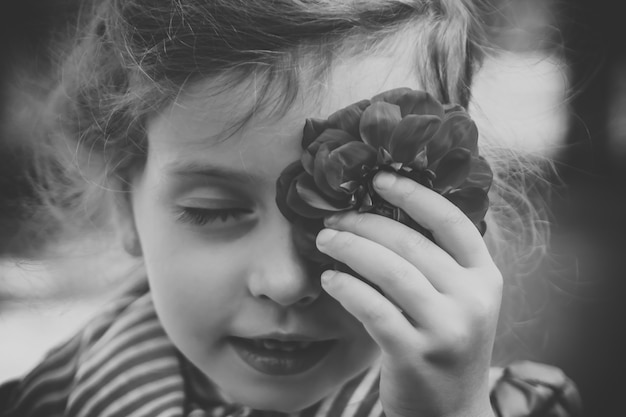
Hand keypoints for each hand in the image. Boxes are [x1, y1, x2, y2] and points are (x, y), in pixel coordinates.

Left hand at [316, 171, 500, 416]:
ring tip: (325, 240)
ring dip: (349, 248)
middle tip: (335, 217)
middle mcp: (473, 299)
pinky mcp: (416, 354)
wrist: (450, 411)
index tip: (379, 178)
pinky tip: (329, 279)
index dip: (414, 194)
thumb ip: (436, 261)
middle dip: (364, 222)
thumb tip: (383, 213)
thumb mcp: (457, 299)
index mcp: (486, 277)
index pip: (452, 221)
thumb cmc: (445, 343)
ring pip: (389, 270)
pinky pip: (372, 307)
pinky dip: (346, 287)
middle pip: (411, 242)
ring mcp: (446, 328)